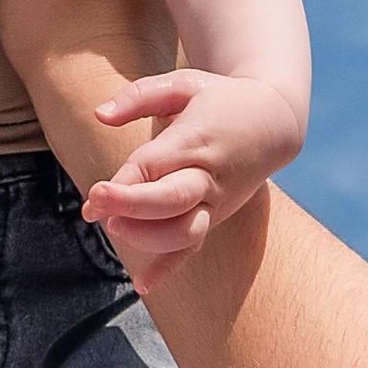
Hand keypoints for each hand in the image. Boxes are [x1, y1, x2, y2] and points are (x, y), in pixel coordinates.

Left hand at [81, 66, 306, 291]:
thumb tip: (100, 115)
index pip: (155, 165)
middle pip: (171, 199)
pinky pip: (194, 247)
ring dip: (148, 238)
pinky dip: (169, 268)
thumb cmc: (219, 100)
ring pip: (186, 231)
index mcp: (196, 139)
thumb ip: (138, 96)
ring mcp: (215, 200)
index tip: (93, 194)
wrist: (274, 123)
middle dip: (131, 207)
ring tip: (115, 228)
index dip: (122, 183)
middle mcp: (209, 174)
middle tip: (96, 208)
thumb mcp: (183, 83)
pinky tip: (142, 284)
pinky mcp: (215, 216)